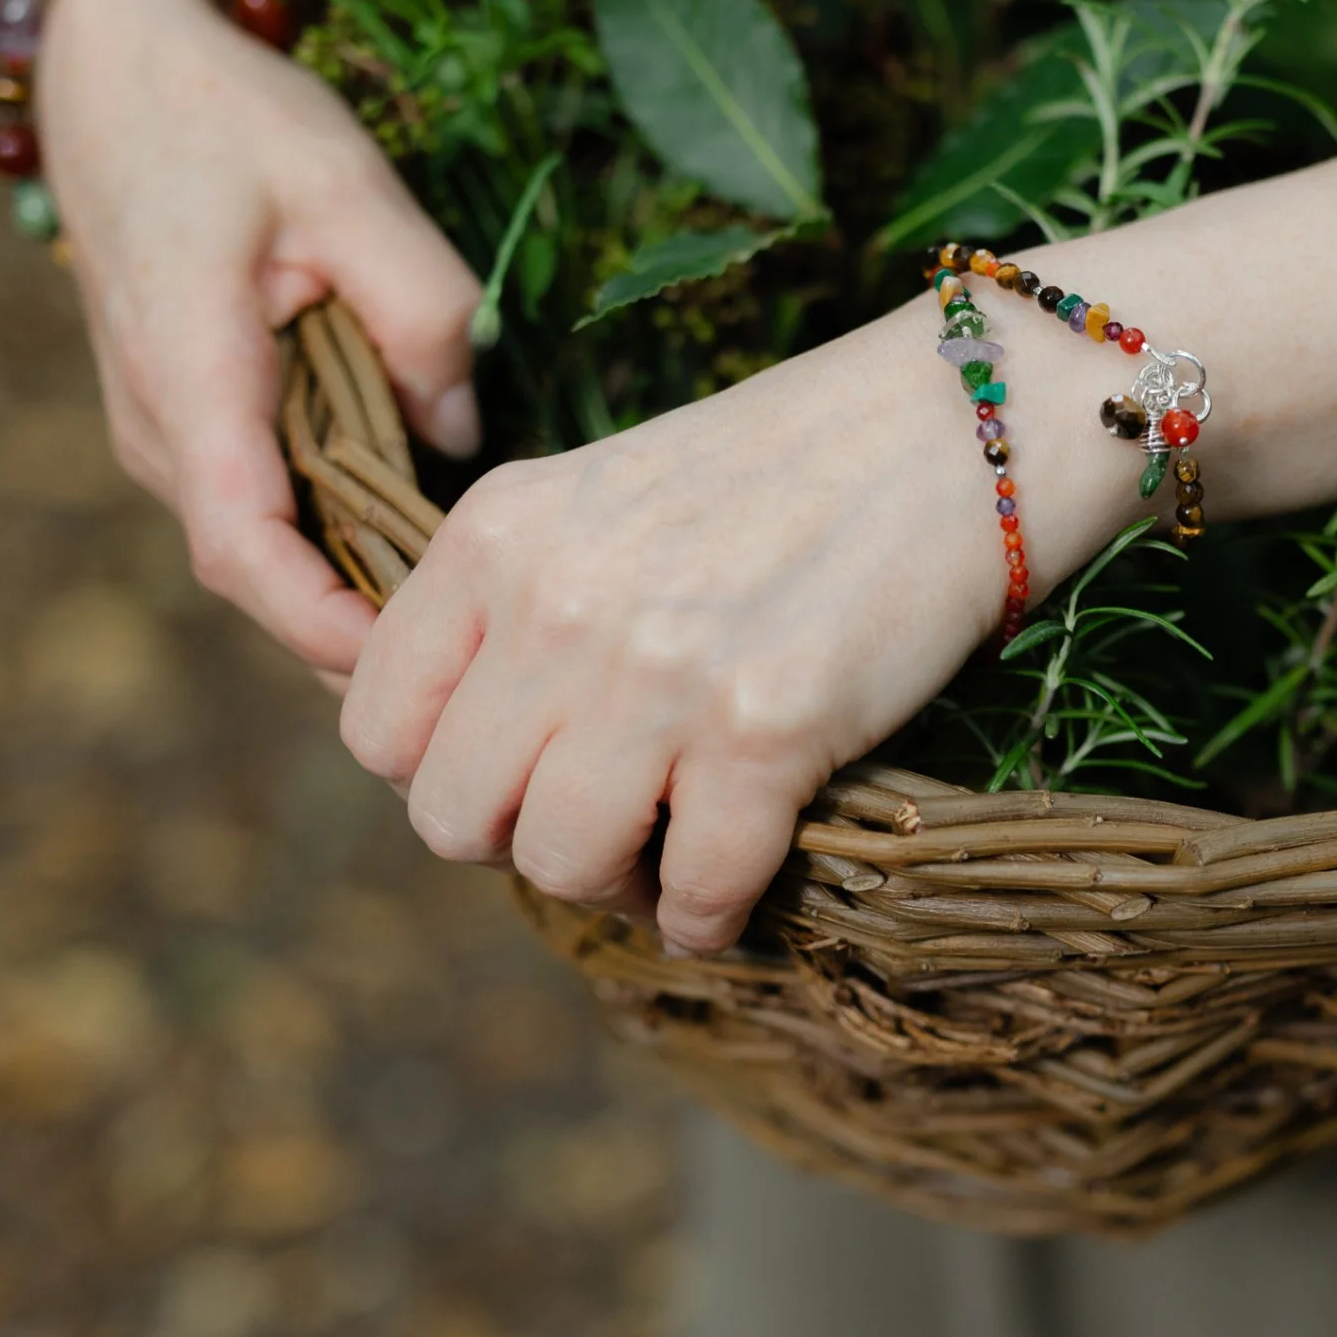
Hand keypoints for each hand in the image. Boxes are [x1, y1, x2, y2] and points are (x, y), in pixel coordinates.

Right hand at [40, 0, 483, 677]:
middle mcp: (163, 427)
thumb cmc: (233, 119)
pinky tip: (420, 551)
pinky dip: (332, 543)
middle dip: (360, 633)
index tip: (407, 660)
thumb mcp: (351, 184)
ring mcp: (165, 433)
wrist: (119, 73)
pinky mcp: (189, 424)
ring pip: (260, 551)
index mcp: (193, 373)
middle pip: (261, 574)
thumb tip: (459, 432)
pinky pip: (260, 510)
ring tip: (468, 625)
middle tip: (481, 667)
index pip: (245, 545)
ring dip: (351, 593)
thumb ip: (424, 309)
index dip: (321, 621)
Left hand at [336, 307, 1125, 952]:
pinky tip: (745, 879)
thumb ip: (526, 594)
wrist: (961, 422)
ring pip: (558, 865)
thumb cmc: (796, 464)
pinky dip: (715, 914)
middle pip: (452, 817)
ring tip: (674, 850)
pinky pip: (695, 892)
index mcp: (498, 530)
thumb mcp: (610, 494)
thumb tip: (477, 745)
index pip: (375, 724)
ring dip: (620, 883)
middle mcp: (556, 600)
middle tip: (605, 817)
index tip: (521, 772)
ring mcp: (656, 670)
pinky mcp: (765, 731)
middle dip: (525, 840)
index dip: (444, 774)